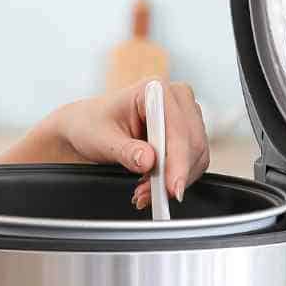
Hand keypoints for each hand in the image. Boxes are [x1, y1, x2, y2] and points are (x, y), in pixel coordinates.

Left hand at [46, 81, 210, 208]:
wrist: (88, 128)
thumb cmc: (91, 125)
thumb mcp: (101, 140)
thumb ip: (126, 150)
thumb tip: (149, 161)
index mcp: (155, 90)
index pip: (177, 129)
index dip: (177, 161)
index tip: (172, 188)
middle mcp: (176, 99)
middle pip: (193, 144)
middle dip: (173, 175)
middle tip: (149, 196)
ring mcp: (185, 116)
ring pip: (197, 156)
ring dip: (173, 180)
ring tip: (144, 192)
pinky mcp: (187, 135)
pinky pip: (192, 163)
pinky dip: (174, 179)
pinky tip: (152, 186)